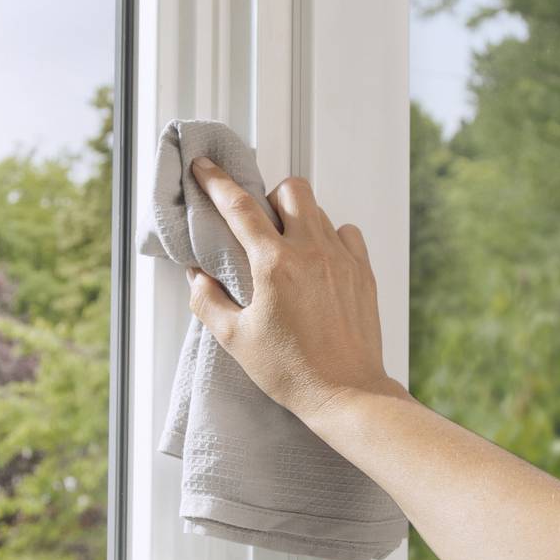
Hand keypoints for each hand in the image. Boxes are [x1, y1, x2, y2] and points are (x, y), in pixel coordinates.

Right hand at [182, 155, 398, 425]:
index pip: (239, 207)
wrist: (346, 393)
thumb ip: (209, 301)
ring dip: (298, 218)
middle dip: (270, 196)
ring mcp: (342, 259)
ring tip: (289, 248)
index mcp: (275, 265)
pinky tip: (319, 261)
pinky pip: (346, 233)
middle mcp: (311, 252)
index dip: (217, 182)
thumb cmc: (292, 371)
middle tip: (261, 223)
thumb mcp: (236, 340)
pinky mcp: (363, 272)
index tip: (204, 167)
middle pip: (290, 190)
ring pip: (319, 210)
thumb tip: (196, 277)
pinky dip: (330, 236)